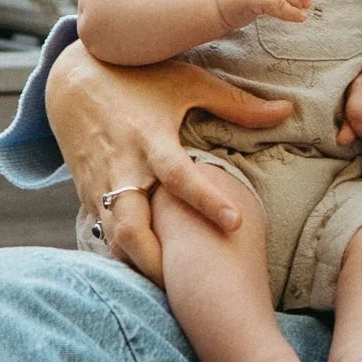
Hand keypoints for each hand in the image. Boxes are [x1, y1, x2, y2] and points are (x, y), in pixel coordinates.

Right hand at [45, 44, 292, 282]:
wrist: (73, 79)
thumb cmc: (140, 77)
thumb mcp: (187, 82)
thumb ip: (236, 104)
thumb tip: (288, 111)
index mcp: (150, 138)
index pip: (178, 176)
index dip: (205, 200)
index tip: (235, 224)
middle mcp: (122, 167)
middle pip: (131, 228)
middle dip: (156, 262)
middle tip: (187, 283)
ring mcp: (100, 184)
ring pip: (113, 240)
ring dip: (139, 264)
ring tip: (173, 283)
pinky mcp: (87, 193)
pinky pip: (104, 233)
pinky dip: (125, 252)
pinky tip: (151, 266)